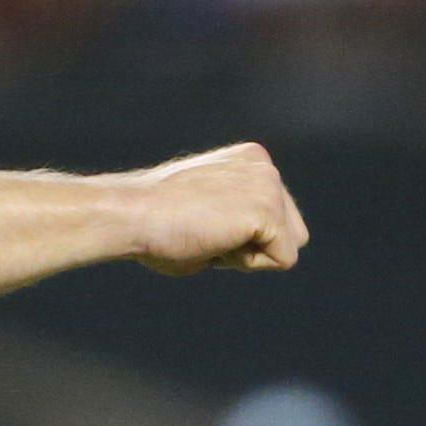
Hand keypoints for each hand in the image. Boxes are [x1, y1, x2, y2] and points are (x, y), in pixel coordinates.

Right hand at [114, 144, 307, 274]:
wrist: (131, 214)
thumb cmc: (154, 225)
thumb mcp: (207, 211)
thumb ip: (236, 218)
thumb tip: (248, 242)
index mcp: (250, 161)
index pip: (276, 219)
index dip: (242, 238)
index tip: (202, 223)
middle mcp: (265, 166)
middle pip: (293, 234)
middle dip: (255, 248)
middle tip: (207, 233)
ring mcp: (268, 185)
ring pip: (287, 248)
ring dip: (249, 257)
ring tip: (210, 235)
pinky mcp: (267, 209)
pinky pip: (282, 260)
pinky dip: (247, 264)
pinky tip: (214, 241)